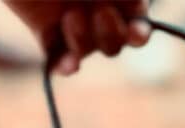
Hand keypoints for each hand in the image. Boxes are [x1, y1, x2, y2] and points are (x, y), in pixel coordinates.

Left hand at [3, 2, 150, 73]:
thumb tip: (134, 5)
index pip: (135, 19)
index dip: (139, 31)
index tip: (135, 30)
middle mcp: (96, 11)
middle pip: (115, 43)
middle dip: (111, 34)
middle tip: (100, 11)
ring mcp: (71, 24)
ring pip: (87, 50)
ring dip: (83, 39)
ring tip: (70, 16)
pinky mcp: (46, 33)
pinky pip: (58, 61)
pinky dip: (65, 65)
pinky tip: (70, 64)